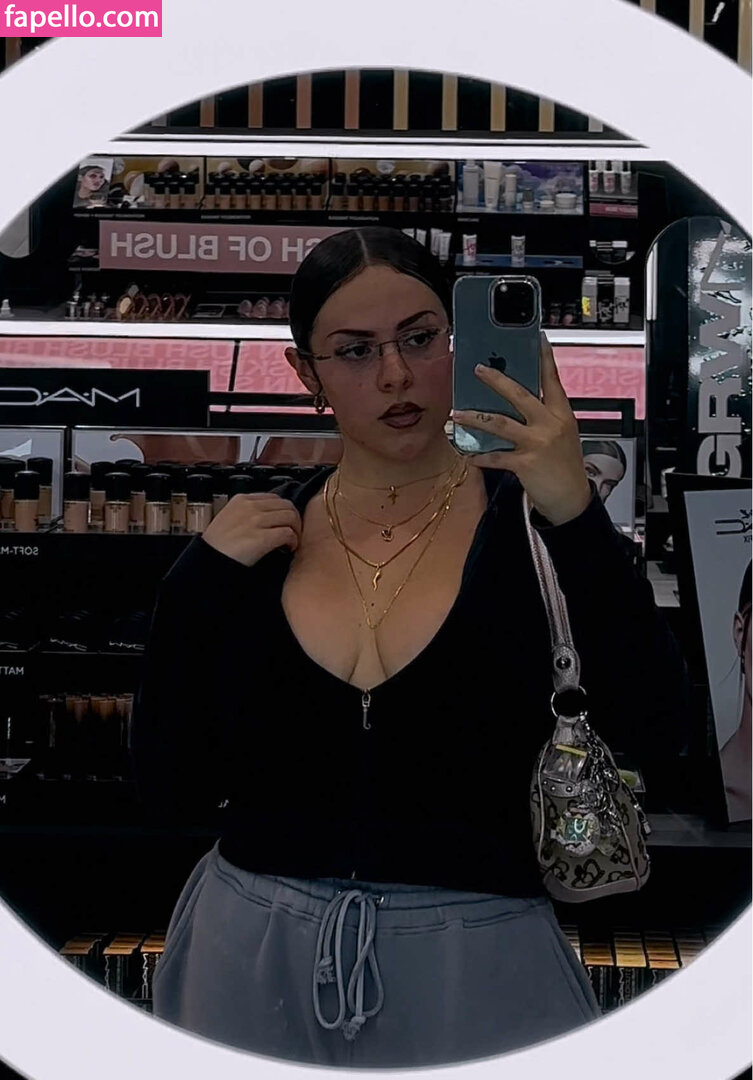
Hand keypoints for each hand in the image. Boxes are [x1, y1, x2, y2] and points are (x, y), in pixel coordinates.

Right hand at [202, 493, 301, 565]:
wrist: (208, 560)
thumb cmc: (218, 545)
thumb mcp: (229, 518)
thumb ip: (247, 513)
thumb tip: (269, 518)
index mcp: (242, 500)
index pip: (274, 498)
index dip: (284, 511)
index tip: (285, 523)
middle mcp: (250, 507)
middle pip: (286, 505)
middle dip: (294, 520)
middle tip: (293, 534)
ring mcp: (256, 521)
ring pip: (290, 517)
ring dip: (296, 530)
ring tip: (291, 543)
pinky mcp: (261, 538)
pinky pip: (288, 534)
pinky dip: (293, 542)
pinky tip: (288, 549)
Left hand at [451, 333, 590, 525]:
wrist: (572, 499)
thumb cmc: (565, 466)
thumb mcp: (562, 434)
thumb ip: (543, 417)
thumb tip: (515, 402)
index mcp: (561, 414)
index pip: (552, 380)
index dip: (544, 358)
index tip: (537, 339)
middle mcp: (550, 424)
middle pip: (520, 395)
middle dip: (496, 381)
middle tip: (478, 369)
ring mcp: (537, 443)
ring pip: (500, 424)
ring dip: (475, 418)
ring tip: (457, 413)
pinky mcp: (525, 463)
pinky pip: (495, 456)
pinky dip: (478, 456)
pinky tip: (466, 453)